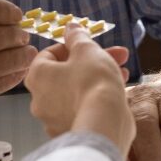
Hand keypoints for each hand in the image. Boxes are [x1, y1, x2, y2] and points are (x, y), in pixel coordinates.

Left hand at [25, 25, 134, 153]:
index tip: (90, 45)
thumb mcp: (87, 49)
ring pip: (76, 91)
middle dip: (92, 61)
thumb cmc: (93, 81)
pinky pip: (81, 109)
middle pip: (65, 73)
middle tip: (116, 55)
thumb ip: (77, 36)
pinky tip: (117, 92)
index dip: (72, 46)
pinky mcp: (69, 132)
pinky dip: (95, 99)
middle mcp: (39, 100)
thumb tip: (70, 27)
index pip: (49, 54)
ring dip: (97, 79)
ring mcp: (53, 120)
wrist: (105, 123)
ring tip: (123, 73)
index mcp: (37, 76)